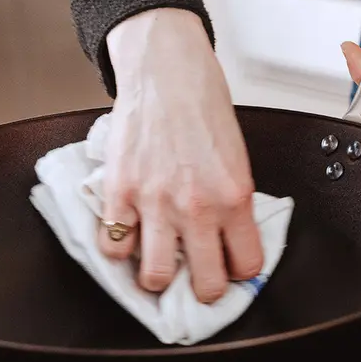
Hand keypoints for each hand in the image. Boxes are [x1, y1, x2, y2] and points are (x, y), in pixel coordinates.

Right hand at [98, 8, 262, 302]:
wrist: (166, 72)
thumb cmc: (202, 105)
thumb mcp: (236, 157)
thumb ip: (231, 200)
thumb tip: (227, 237)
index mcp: (235, 197)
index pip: (247, 264)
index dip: (240, 271)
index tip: (232, 267)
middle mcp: (197, 207)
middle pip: (205, 285)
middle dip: (204, 290)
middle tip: (197, 279)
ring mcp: (155, 204)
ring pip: (156, 277)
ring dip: (159, 277)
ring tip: (159, 264)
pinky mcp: (119, 194)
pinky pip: (114, 247)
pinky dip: (119, 248)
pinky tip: (128, 236)